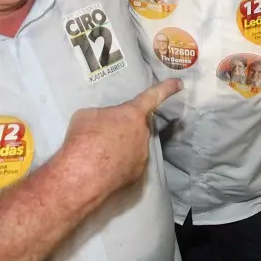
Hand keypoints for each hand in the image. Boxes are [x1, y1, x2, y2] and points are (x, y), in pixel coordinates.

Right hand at [63, 79, 181, 193]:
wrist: (81, 176)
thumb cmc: (84, 140)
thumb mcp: (87, 116)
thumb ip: (102, 115)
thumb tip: (104, 123)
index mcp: (132, 114)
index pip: (152, 97)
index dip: (166, 88)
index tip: (179, 84)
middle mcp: (142, 135)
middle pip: (137, 127)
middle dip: (124, 129)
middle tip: (103, 134)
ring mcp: (142, 157)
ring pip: (133, 147)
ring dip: (121, 148)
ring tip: (99, 154)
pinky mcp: (136, 176)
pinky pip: (129, 165)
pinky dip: (119, 165)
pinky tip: (103, 168)